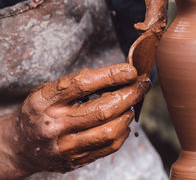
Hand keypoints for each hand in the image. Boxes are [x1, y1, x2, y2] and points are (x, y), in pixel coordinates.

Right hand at [3, 63, 149, 176]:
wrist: (19, 145)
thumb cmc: (40, 111)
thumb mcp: (49, 91)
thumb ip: (79, 84)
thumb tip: (120, 75)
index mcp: (44, 100)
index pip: (83, 84)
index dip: (112, 75)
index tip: (131, 70)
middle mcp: (54, 124)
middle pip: (102, 109)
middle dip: (129, 95)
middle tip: (142, 86)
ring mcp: (65, 146)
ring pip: (109, 131)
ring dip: (128, 114)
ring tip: (132, 104)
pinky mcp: (75, 160)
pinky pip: (109, 146)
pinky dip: (123, 131)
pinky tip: (124, 121)